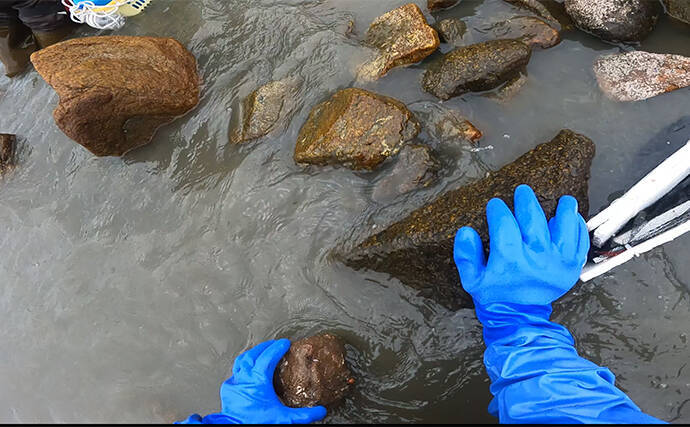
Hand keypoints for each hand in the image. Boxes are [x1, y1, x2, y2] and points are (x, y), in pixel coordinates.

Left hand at [205, 339, 326, 423]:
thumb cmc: (255, 422)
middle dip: (265, 346)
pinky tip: (246, 370)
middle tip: (274, 344)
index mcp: (258, 379)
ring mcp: (234, 382)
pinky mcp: (228, 390)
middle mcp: (245, 377)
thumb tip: (320, 412)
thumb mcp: (283, 418)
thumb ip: (303, 415)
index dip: (278, 347)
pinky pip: (235, 373)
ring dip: (252, 354)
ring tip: (260, 351)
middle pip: (254, 354)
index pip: (269, 356)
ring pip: (242, 361)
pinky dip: (242, 367)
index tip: (284, 343)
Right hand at [453, 185, 588, 307]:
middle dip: (526, 202)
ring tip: (564, 200)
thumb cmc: (494, 295)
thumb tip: (466, 231)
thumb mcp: (471, 279)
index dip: (498, 211)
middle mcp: (535, 259)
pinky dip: (578, 229)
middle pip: (533, 220)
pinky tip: (573, 217)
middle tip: (522, 192)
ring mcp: (556, 263)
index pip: (504, 225)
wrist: (519, 318)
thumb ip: (466, 254)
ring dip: (565, 211)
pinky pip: (579, 244)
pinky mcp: (570, 268)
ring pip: (564, 229)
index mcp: (509, 260)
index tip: (495, 205)